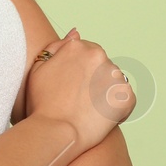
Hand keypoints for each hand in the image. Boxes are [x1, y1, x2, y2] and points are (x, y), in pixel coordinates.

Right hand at [25, 27, 134, 149]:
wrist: (55, 132)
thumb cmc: (42, 103)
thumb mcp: (38, 68)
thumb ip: (56, 47)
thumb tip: (77, 33)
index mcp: (79, 47)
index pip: (87, 54)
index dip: (79, 73)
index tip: (71, 88)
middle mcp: (99, 56)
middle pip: (101, 66)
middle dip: (93, 81)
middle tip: (78, 101)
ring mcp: (115, 75)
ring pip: (113, 82)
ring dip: (105, 93)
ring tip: (88, 111)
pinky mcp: (127, 96)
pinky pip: (125, 100)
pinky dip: (117, 109)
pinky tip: (100, 118)